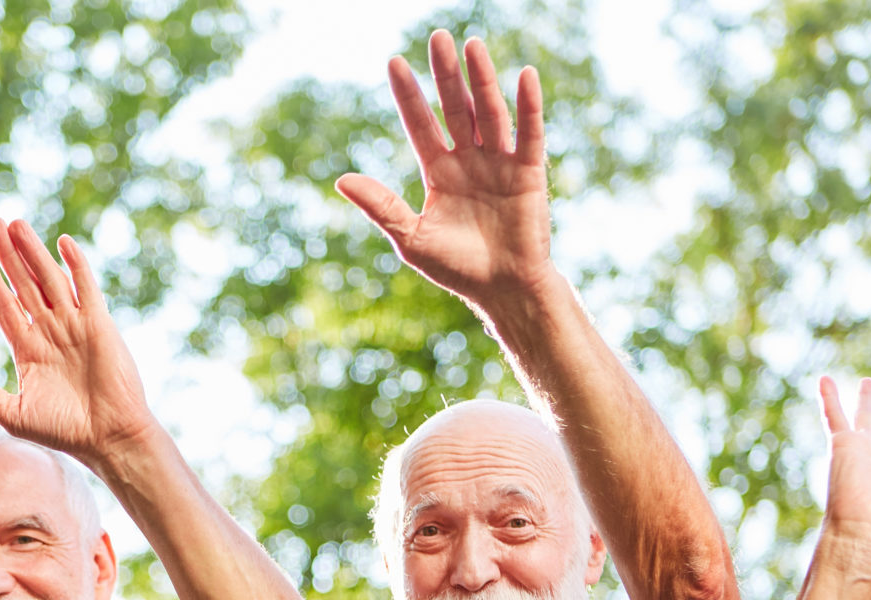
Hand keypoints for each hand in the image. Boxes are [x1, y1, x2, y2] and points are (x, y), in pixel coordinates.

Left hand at [0, 219, 157, 468]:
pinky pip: (86, 288)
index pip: (4, 305)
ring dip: (33, 251)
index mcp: (28, 350)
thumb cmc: (63, 432)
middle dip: (8, 255)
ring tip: (16, 224)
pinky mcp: (99, 324)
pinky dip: (76, 265)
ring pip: (49, 279)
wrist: (109, 438)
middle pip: (23, 284)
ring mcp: (75, 326)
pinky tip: (63, 243)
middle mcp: (49, 332)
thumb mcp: (12, 415)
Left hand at [335, 31, 553, 308]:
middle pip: (455, 109)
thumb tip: (341, 179)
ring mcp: (499, 163)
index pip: (421, 124)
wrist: (503, 291)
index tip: (393, 62)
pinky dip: (528, 106)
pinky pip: (528, 134)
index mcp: (439, 172)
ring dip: (481, 80)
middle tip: (437, 37)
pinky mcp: (528, 173)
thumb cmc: (457, 269)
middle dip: (445, 74)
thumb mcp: (412, 239)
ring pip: (488, 113)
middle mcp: (469, 160)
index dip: (409, 95)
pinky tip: (524, 75)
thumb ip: (381, 207)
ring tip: (472, 45)